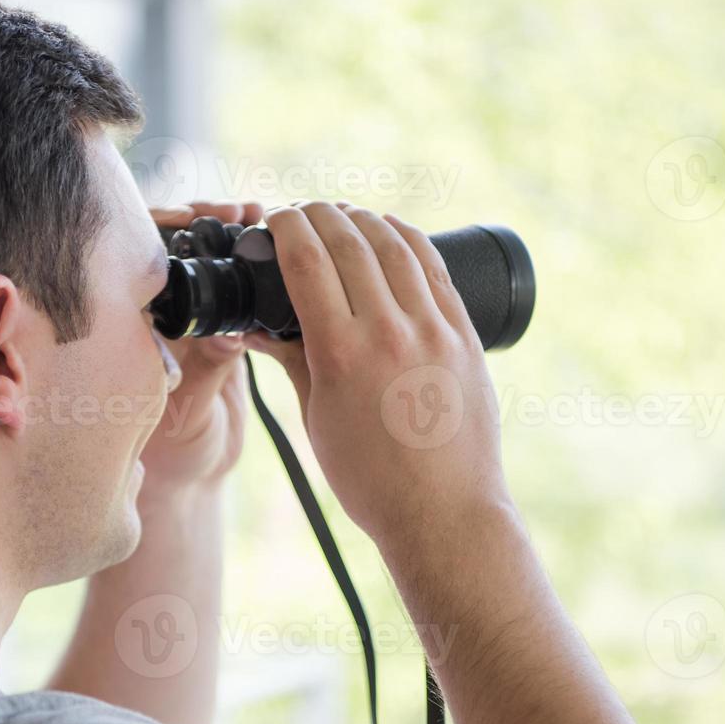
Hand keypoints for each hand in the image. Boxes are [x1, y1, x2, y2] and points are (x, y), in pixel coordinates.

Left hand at [138, 202, 263, 493]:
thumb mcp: (190, 412)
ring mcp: (191, 313)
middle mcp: (159, 311)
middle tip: (232, 209)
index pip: (134, 257)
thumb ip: (207, 372)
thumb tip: (228, 336)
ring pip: (206, 254)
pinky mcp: (225, 321)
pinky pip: (235, 278)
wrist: (200, 472)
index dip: (157, 227)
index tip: (188, 218)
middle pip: (172, 243)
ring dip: (230, 228)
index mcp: (136, 325)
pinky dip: (254, 256)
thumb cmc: (177, 451)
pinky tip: (276, 243)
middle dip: (201, 217)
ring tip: (256, 212)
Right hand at [241, 202, 509, 552]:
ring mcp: (433, 331)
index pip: (307, 261)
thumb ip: (291, 361)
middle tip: (303, 210)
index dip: (288, 227)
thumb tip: (259, 326)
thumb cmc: (371, 479)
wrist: (442, 512)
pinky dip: (408, 240)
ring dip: (364, 219)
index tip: (276, 219)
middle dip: (321, 214)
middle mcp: (389, 333)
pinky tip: (391, 231)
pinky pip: (434, 269)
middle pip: (350, 242)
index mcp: (341, 354)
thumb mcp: (316, 419)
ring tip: (343, 214)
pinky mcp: (465, 336)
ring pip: (395, 246)